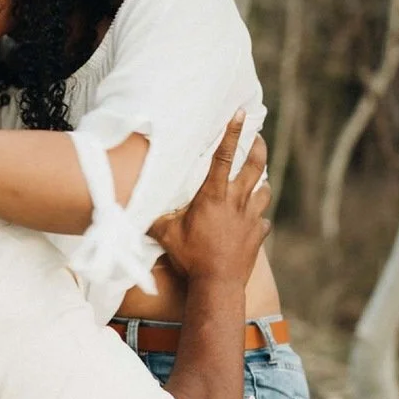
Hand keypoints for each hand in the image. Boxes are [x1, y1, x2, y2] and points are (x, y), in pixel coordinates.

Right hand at [148, 113, 269, 286]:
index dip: (233, 133)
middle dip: (258, 147)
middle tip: (258, 137)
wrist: (217, 284)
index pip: (224, 157)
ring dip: (261, 183)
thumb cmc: (190, 257)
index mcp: (214, 196)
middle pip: (255, 166)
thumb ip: (154, 219)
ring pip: (264, 190)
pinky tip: (253, 221)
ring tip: (256, 180)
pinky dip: (259, 218)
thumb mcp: (166, 236)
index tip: (241, 114)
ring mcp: (251, 218)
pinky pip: (263, 221)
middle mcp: (237, 202)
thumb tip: (133, 209)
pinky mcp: (258, 235)